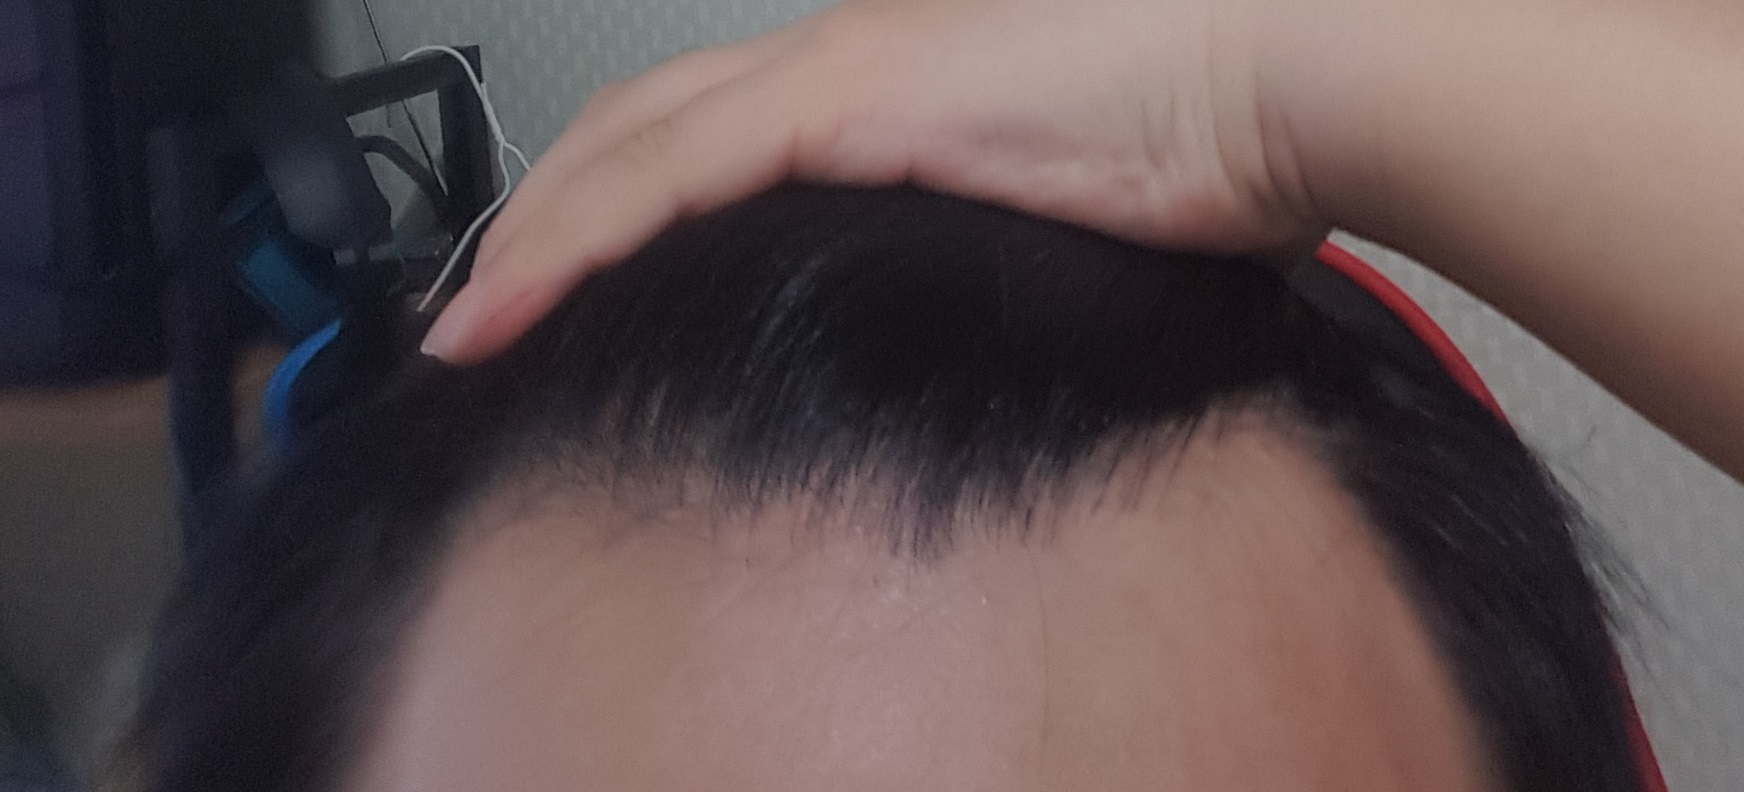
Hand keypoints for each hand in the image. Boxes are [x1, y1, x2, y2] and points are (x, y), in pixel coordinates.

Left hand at [421, 0, 1336, 361]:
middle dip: (538, 216)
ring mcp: (835, 67)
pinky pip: (666, 179)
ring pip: (623, 146)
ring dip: (526, 234)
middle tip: (479, 310)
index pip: (700, 137)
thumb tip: (968, 332)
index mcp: (878, 83)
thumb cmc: (1210, 139)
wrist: (1285, 73)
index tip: (558, 291)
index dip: (609, 205)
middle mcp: (834, 56)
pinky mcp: (851, 98)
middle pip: (631, 127)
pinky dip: (571, 243)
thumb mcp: (1067, 217)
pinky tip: (503, 312)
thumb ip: (984, 254)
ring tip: (464, 326)